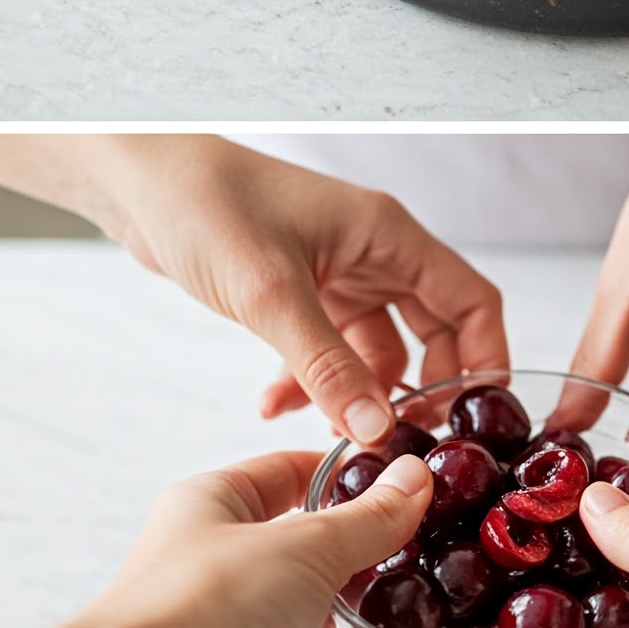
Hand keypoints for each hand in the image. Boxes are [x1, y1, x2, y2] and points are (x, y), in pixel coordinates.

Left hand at [0, 135, 507, 447]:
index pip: (469, 300)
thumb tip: (376, 428)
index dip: (484, 356)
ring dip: (358, 390)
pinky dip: (311, 381)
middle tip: (407, 442)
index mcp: (389, 235)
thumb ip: (326, 366)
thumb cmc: (212, 207)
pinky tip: (273, 405)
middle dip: (423, 387)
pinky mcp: (301, 290)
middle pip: (432, 328)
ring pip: (377, 344)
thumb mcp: (272, 295)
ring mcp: (339, 272)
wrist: (144, 186)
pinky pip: (328, 348)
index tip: (479, 415)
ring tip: (333, 435)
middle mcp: (375, 253)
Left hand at [0, 450, 430, 627]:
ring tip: (431, 596)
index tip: (408, 468)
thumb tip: (415, 478)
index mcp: (213, 508)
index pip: (290, 471)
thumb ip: (369, 517)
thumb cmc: (194, 610)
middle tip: (433, 534)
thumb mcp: (304, 544)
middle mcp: (217, 572)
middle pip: (306, 548)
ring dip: (367, 613)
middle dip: (367, 545)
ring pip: (312, 620)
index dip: (348, 468)